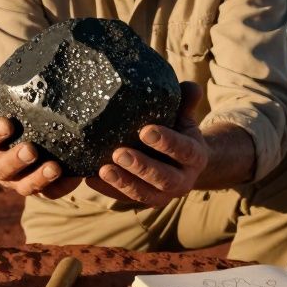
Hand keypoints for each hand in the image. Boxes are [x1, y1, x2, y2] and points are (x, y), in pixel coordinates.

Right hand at [0, 67, 81, 198]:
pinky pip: (51, 193)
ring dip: (38, 178)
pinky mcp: (42, 189)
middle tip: (31, 150)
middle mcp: (0, 167)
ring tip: (54, 167)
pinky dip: (61, 186)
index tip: (7, 124)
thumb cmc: (14, 120)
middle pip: (1, 168)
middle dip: (15, 160)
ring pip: (24, 186)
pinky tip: (74, 176)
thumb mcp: (6, 104)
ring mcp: (20, 181)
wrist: (26, 143)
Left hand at [87, 81, 206, 206]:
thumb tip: (191, 85)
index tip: (145, 130)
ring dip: (124, 182)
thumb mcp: (184, 116)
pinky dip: (108, 190)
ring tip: (103, 169)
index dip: (166, 142)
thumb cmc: (178, 130)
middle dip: (142, 167)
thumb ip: (186, 101)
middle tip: (119, 153)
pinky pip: (126, 199)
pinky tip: (91, 178)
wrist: (182, 161)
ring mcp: (164, 194)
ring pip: (145, 194)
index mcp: (196, 156)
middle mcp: (183, 180)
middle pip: (165, 178)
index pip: (184, 150)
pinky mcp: (144, 200)